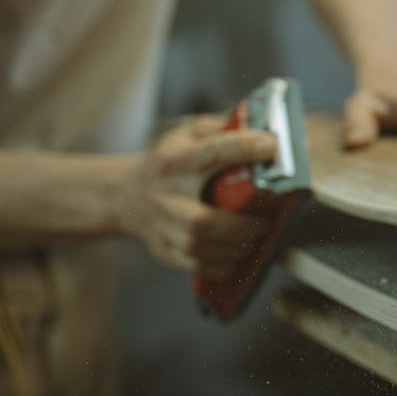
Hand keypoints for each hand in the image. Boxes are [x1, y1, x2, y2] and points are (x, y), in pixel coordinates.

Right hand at [117, 115, 277, 279]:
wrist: (124, 195)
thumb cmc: (167, 163)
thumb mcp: (185, 135)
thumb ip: (217, 129)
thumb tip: (259, 129)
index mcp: (172, 161)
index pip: (209, 153)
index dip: (242, 149)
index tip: (271, 147)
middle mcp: (165, 196)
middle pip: (202, 220)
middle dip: (243, 224)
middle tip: (269, 218)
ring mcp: (161, 228)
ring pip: (201, 247)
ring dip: (238, 245)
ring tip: (260, 236)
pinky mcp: (164, 251)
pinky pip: (197, 266)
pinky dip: (225, 264)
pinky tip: (240, 254)